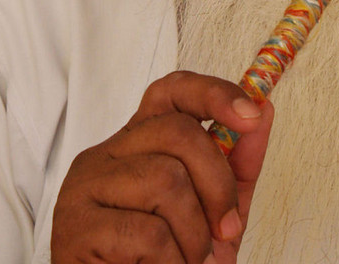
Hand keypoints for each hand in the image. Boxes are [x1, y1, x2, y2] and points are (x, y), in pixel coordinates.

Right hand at [51, 71, 273, 262]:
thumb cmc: (168, 257)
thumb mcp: (214, 208)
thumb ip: (237, 164)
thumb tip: (263, 110)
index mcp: (139, 143)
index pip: (172, 92)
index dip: (215, 94)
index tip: (252, 114)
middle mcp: (106, 153)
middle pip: (178, 133)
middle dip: (219, 185)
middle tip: (225, 230)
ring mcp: (85, 186)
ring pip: (165, 181)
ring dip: (194, 234)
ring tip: (188, 259)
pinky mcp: (76, 226)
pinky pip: (147, 232)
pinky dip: (172, 260)